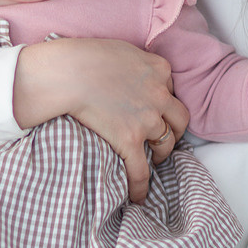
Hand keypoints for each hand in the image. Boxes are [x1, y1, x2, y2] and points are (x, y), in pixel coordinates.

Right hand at [13, 37, 189, 202]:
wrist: (68, 72)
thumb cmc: (85, 56)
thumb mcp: (121, 49)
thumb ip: (134, 63)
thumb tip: (129, 72)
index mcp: (159, 69)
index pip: (170, 88)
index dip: (163, 101)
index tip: (156, 109)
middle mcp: (159, 95)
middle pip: (179, 119)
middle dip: (174, 130)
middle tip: (163, 138)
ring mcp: (147, 119)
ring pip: (166, 144)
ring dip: (161, 154)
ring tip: (152, 160)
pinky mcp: (130, 139)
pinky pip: (142, 170)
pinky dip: (142, 186)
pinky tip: (139, 197)